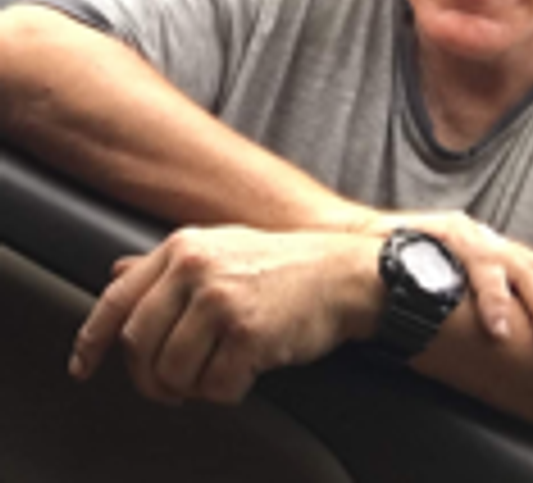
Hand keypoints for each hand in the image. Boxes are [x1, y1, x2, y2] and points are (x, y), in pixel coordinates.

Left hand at [69, 226, 382, 404]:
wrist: (343, 275)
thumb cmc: (283, 266)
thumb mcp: (221, 247)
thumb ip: (166, 264)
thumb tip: (116, 273)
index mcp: (183, 247)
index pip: (117, 300)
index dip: (92, 341)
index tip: (83, 368)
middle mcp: (195, 268)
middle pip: (139, 345)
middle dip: (150, 378)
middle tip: (171, 387)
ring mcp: (221, 299)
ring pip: (173, 373)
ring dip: (191, 388)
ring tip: (216, 373)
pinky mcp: (248, 332)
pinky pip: (214, 387)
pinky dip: (227, 391)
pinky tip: (246, 371)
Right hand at [362, 210, 532, 365]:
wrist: (357, 253)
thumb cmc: (414, 281)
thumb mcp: (467, 301)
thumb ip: (502, 315)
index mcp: (512, 261)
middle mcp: (501, 246)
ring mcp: (475, 238)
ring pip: (527, 270)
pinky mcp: (445, 235)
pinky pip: (475, 266)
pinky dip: (491, 298)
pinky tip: (500, 329)